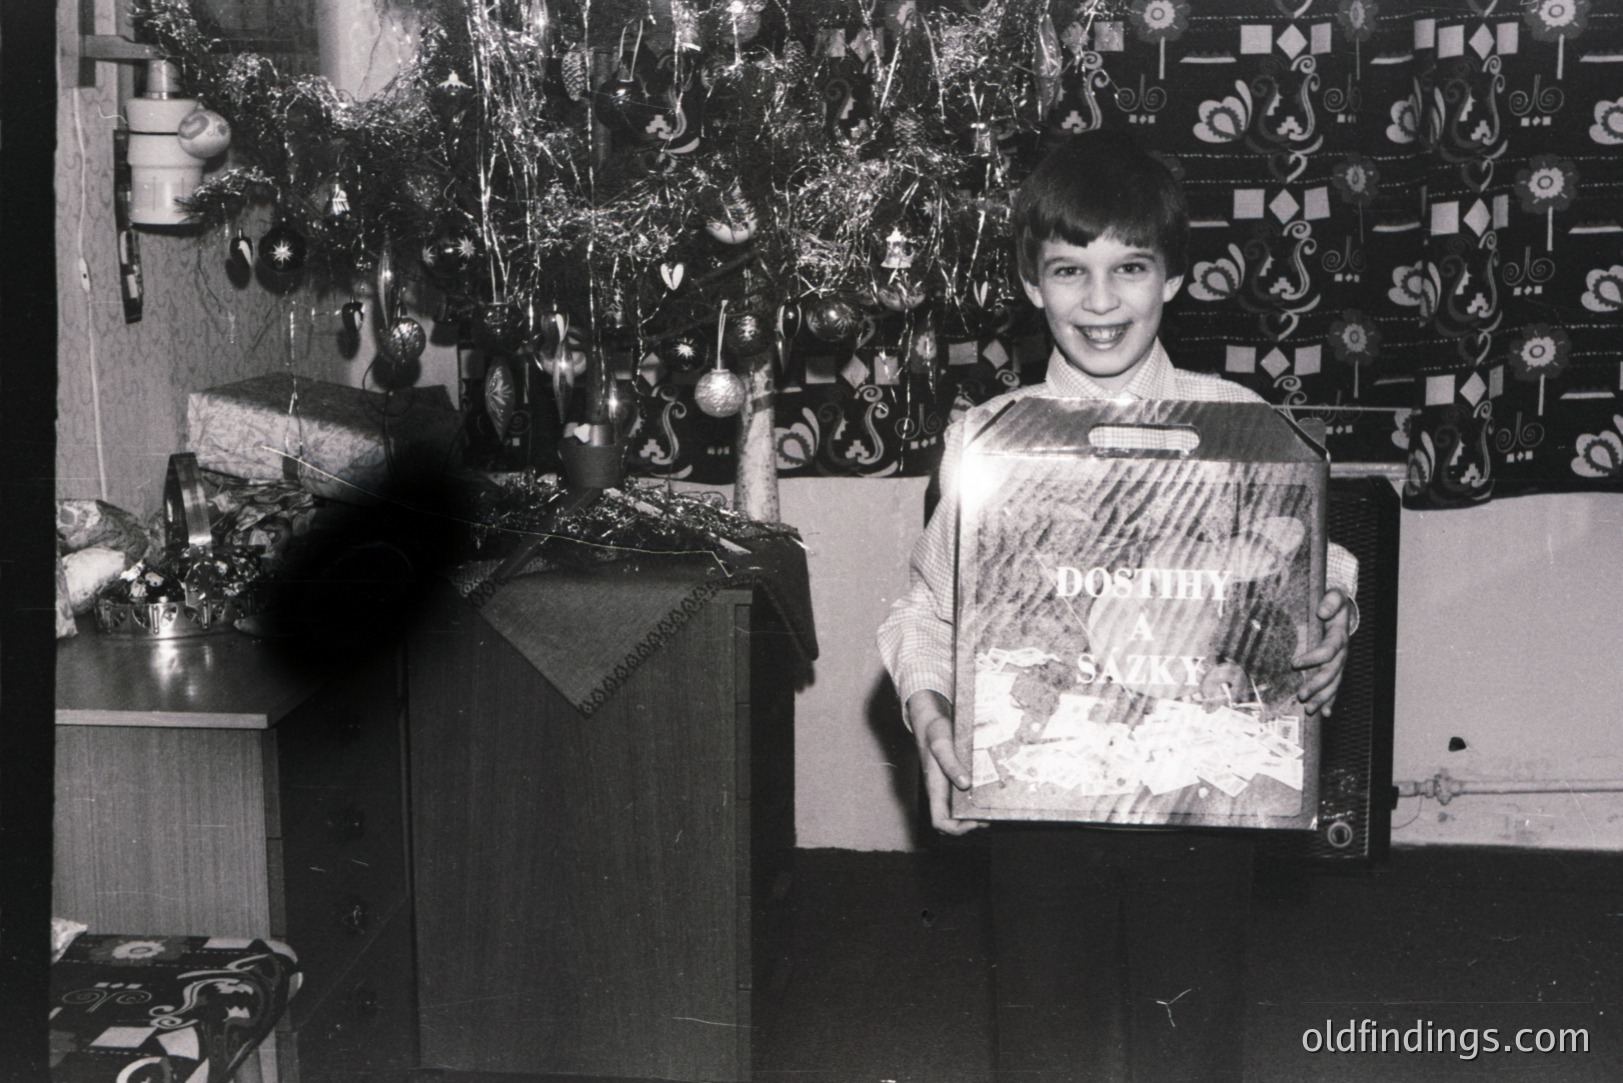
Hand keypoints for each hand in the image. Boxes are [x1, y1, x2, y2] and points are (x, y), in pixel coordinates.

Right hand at [906, 691, 985, 835]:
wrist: (931, 720)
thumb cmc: (934, 732)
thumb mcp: (942, 745)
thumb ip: (951, 763)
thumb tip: (965, 784)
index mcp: (935, 788)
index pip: (939, 822)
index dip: (956, 829)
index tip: (975, 821)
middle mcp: (942, 792)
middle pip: (952, 821)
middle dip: (971, 825)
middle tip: (991, 816)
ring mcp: (949, 786)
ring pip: (959, 811)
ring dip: (975, 814)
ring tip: (994, 808)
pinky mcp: (956, 778)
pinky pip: (965, 797)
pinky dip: (977, 800)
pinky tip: (991, 793)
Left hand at [1292, 588, 1351, 717]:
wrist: (1344, 608)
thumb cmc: (1335, 602)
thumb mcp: (1335, 595)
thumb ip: (1331, 601)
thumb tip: (1322, 611)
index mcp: (1339, 637)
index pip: (1328, 650)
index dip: (1313, 658)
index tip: (1294, 663)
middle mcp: (1342, 653)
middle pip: (1331, 673)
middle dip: (1317, 685)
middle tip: (1301, 695)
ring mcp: (1340, 663)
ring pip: (1333, 684)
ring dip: (1322, 698)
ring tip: (1309, 709)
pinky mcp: (1336, 668)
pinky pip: (1335, 686)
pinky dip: (1331, 700)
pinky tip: (1325, 713)